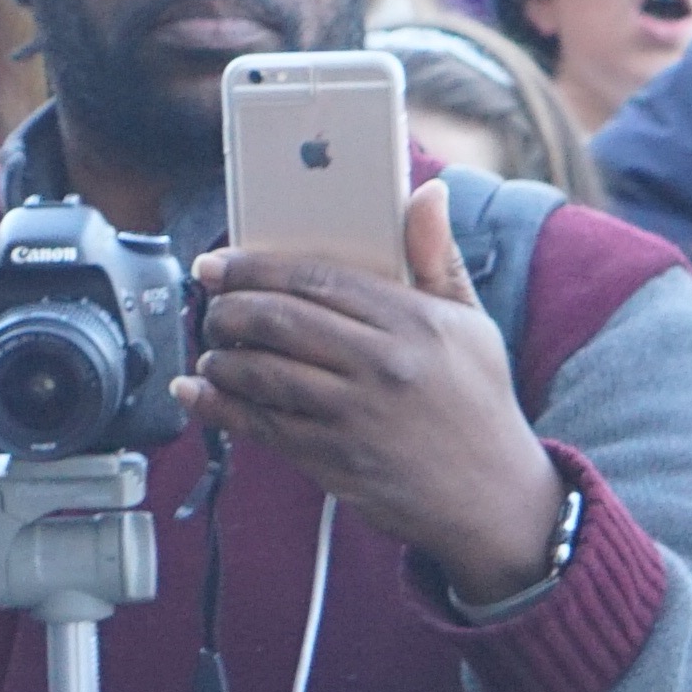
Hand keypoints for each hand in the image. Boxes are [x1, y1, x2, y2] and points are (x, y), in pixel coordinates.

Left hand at [184, 188, 571, 596]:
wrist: (493, 498)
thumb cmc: (478, 403)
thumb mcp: (472, 325)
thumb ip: (438, 259)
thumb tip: (428, 193)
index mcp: (416, 322)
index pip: (318, 279)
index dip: (256, 267)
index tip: (219, 263)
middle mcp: (384, 366)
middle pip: (280, 321)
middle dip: (228, 308)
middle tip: (210, 305)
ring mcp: (355, 416)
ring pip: (262, 373)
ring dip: (221, 357)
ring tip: (213, 349)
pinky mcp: (333, 460)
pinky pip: (261, 425)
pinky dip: (219, 406)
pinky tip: (198, 391)